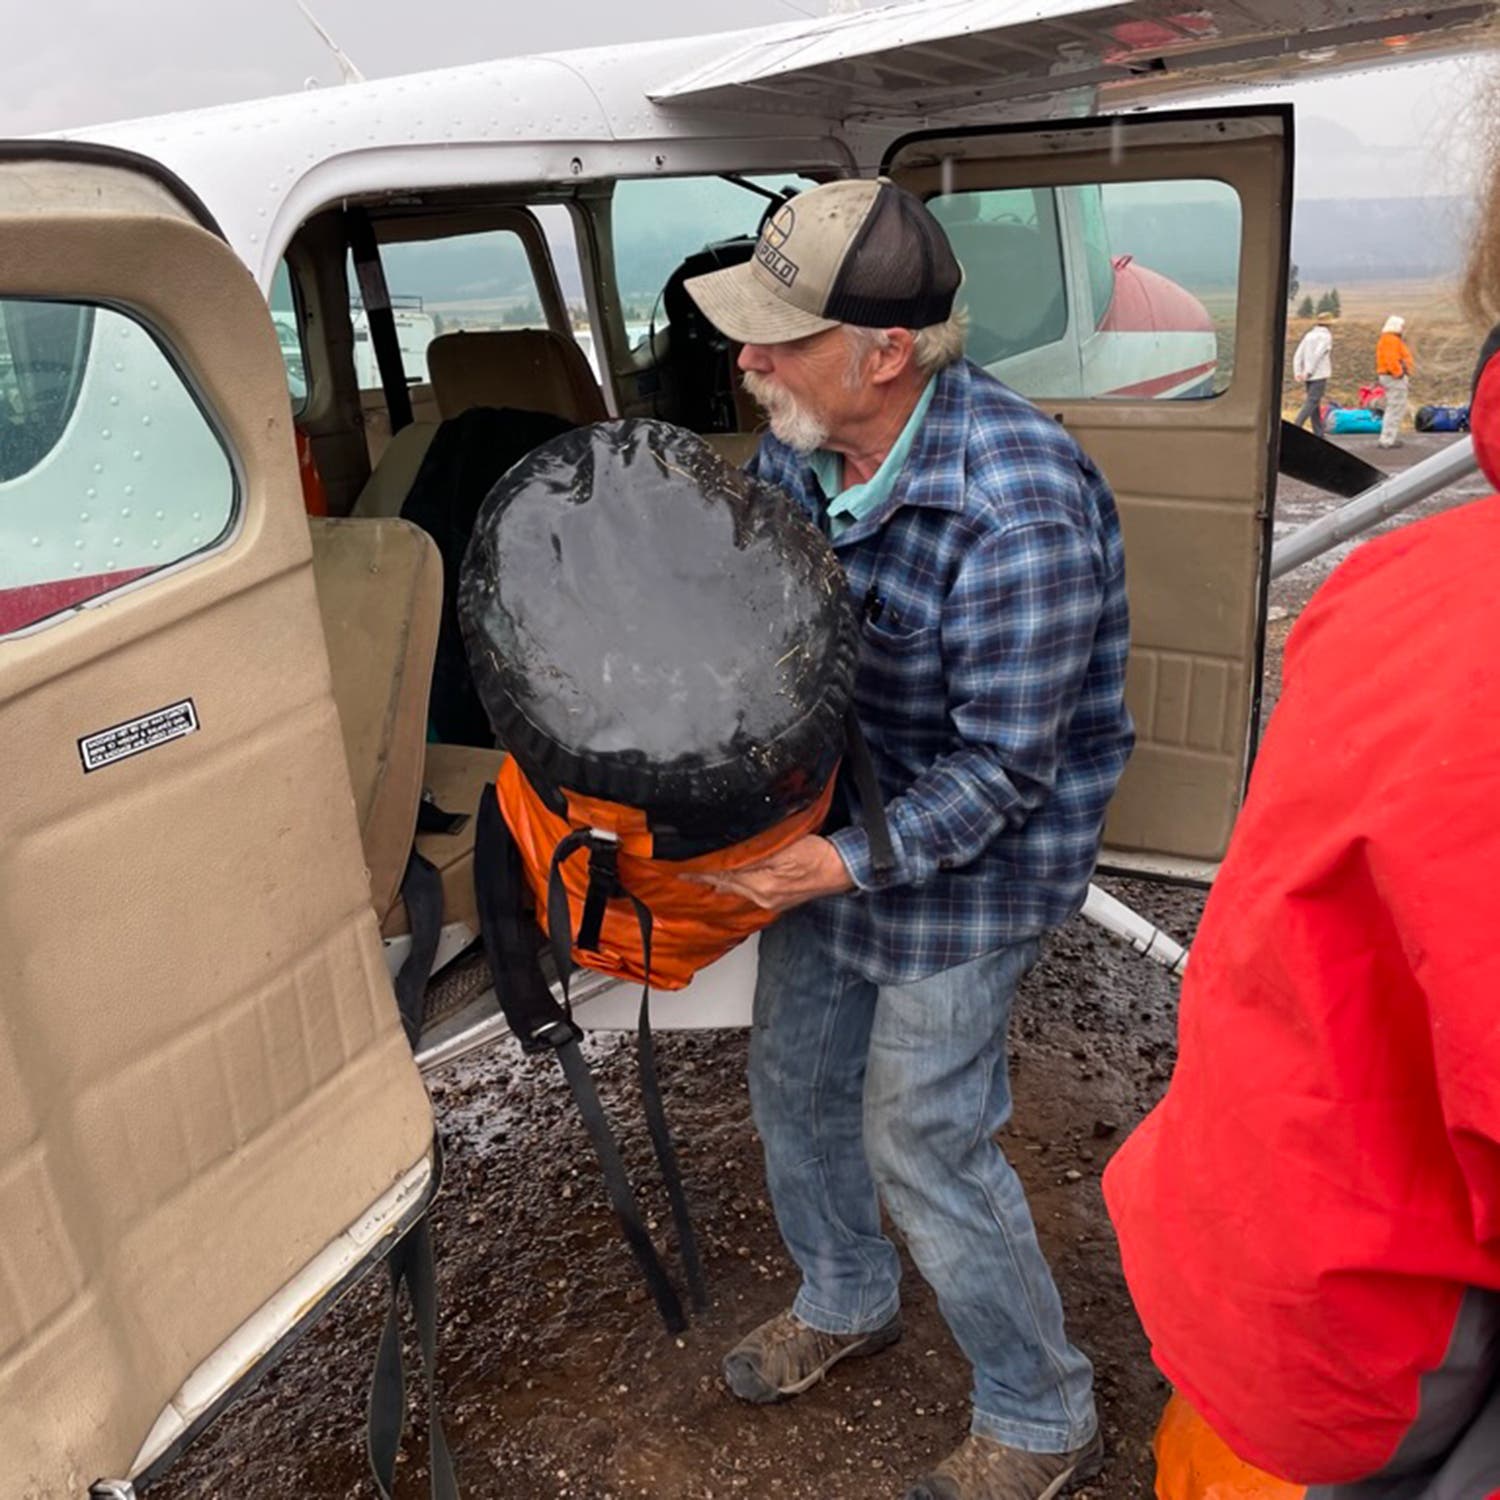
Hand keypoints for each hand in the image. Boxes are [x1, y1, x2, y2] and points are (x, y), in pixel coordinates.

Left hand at [687, 835, 854, 912]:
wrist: (843, 869)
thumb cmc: (819, 855)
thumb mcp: (785, 848)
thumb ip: (754, 853)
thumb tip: (728, 855)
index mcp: (761, 885)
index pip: (720, 877)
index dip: (699, 872)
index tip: (679, 870)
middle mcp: (762, 897)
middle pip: (725, 886)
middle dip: (704, 878)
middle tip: (684, 871)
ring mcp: (770, 900)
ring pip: (735, 889)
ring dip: (718, 881)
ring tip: (700, 875)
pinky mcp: (777, 898)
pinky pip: (748, 891)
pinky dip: (735, 884)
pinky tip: (731, 879)